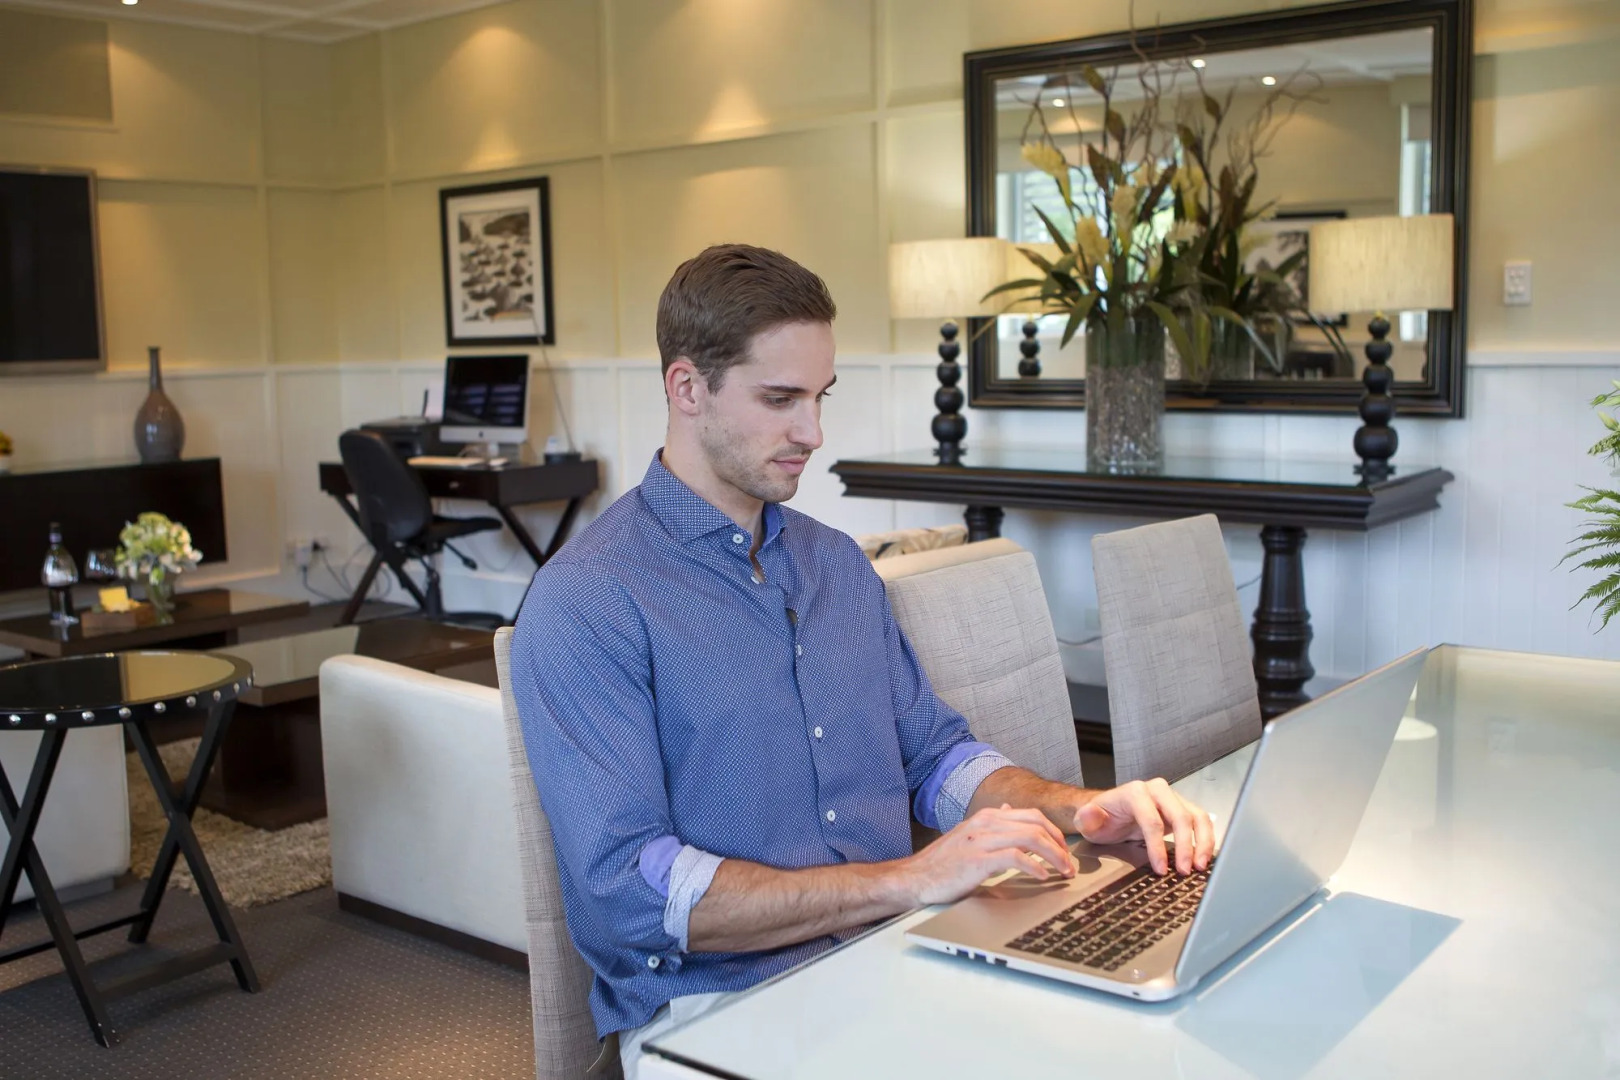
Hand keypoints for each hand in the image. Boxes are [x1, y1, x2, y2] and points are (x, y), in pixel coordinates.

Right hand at [899, 805, 1077, 905]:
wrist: (915, 878)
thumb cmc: (942, 863)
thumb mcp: (968, 835)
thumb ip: (990, 823)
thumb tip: (1007, 808)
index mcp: (986, 817)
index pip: (1032, 815)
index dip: (1054, 832)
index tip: (1065, 851)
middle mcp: (986, 823)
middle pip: (1036, 823)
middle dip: (1060, 844)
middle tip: (1070, 865)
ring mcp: (981, 839)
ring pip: (1031, 838)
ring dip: (1054, 856)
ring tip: (1063, 872)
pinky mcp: (978, 859)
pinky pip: (1015, 857)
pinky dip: (1034, 866)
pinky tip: (1042, 877)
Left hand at [1073, 780, 1213, 876]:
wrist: (1108, 812)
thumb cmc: (1100, 818)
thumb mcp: (1087, 821)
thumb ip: (1087, 818)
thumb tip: (1091, 814)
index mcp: (1135, 792)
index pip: (1152, 820)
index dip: (1158, 846)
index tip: (1161, 868)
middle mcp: (1157, 790)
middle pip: (1180, 816)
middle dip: (1186, 845)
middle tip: (1184, 871)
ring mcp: (1172, 798)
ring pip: (1197, 816)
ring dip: (1202, 842)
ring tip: (1200, 866)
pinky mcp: (1182, 808)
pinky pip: (1200, 821)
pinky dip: (1206, 839)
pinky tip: (1203, 858)